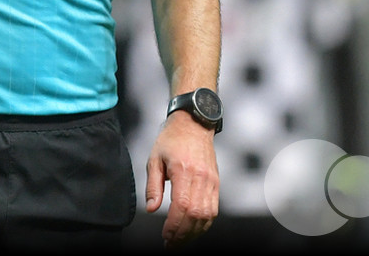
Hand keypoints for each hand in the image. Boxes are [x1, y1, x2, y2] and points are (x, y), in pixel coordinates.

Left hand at [145, 112, 219, 246]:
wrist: (194, 125)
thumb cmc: (171, 140)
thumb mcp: (154, 159)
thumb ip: (153, 185)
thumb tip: (152, 209)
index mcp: (185, 172)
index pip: (182, 207)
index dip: (174, 226)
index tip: (165, 237)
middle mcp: (202, 179)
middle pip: (196, 216)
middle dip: (183, 234)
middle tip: (170, 244)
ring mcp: (212, 182)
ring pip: (208, 216)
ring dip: (194, 232)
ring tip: (180, 240)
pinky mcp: (216, 184)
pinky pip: (213, 210)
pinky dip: (204, 223)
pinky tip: (193, 229)